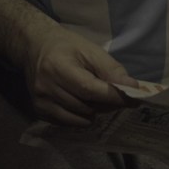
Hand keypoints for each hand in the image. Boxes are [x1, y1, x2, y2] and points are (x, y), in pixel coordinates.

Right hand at [23, 23, 137, 126]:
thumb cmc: (66, 46)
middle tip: (116, 95)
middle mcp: (46, 87)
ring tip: (95, 96)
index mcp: (58, 66)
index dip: (113, 96)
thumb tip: (132, 88)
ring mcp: (40, 101)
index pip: (89, 89)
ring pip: (79, 117)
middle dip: (106, 103)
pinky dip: (80, 116)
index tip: (133, 99)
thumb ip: (111, 70)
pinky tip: (82, 102)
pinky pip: (68, 123)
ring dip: (94, 110)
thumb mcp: (91, 50)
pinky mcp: (39, 111)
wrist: (34, 47)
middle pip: (86, 106)